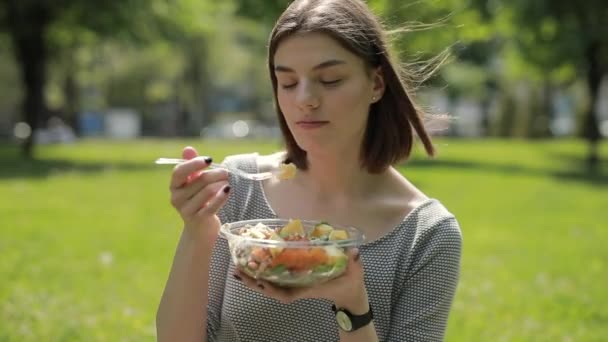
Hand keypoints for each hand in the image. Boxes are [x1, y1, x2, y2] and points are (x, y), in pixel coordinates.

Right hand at [169, 146, 230, 243]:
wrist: (200, 228)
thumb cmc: (198, 201)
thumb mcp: (193, 183)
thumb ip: (191, 166)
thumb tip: (188, 148)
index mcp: (174, 186)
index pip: (179, 171)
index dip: (194, 163)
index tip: (210, 160)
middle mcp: (177, 198)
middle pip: (200, 180)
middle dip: (216, 174)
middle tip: (226, 172)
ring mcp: (187, 210)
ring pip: (208, 191)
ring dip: (221, 184)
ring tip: (227, 182)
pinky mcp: (199, 219)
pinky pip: (213, 205)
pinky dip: (222, 196)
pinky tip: (228, 190)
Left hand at [234, 248, 368, 312]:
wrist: (352, 294)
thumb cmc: (351, 284)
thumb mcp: (355, 273)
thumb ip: (354, 263)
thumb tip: (354, 252)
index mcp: (310, 288)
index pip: (287, 295)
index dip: (272, 290)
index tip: (260, 282)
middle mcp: (300, 287)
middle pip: (272, 290)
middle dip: (255, 283)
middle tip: (238, 271)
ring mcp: (297, 284)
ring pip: (271, 285)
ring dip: (254, 279)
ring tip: (239, 269)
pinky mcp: (297, 279)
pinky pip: (276, 279)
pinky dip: (264, 273)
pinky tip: (254, 265)